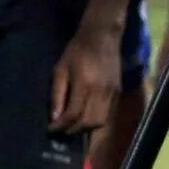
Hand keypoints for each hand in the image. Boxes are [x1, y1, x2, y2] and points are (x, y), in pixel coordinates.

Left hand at [50, 18, 120, 135]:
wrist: (102, 37)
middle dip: (74, 130)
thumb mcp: (60, 70)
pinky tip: (84, 118)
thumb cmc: (77, 51)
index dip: (61, 125)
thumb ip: (57, 94)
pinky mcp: (118, 92)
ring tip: (72, 127)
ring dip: (86, 128)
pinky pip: (108, 114)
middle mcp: (101, 91)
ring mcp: (112, 93)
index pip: (74, 114)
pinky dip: (96, 121)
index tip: (51, 129)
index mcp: (85, 84)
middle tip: (61, 130)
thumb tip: (54, 117)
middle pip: (90, 122)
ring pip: (101, 121)